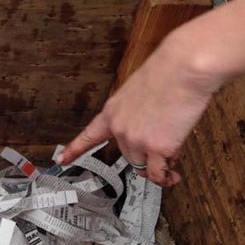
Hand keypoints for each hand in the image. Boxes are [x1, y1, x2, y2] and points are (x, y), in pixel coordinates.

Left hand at [56, 35, 219, 187]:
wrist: (183, 67)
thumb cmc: (168, 73)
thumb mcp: (139, 93)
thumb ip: (136, 114)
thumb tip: (147, 132)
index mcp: (112, 111)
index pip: (89, 135)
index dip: (73, 150)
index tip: (61, 159)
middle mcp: (119, 127)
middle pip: (127, 156)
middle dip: (145, 155)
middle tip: (160, 146)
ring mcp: (136, 139)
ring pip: (143, 166)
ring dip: (158, 164)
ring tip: (171, 151)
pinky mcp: (157, 147)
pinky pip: (158, 173)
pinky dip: (166, 177)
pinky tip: (173, 175)